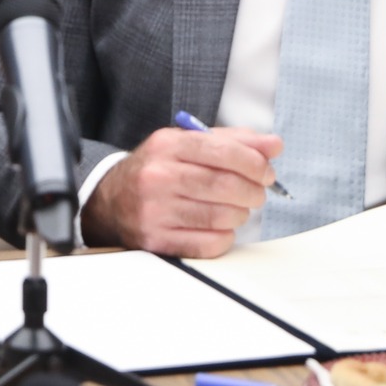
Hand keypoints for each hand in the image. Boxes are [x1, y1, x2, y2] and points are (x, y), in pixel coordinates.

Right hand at [81, 127, 282, 256]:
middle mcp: (157, 175)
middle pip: (225, 185)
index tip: (267, 171)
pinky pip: (209, 243)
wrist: (111, 201)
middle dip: (253, 191)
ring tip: (237, 208)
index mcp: (166, 145)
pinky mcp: (156, 240)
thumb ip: (233, 141)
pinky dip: (224, 237)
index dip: (254, 163)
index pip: (222, 150)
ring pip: (220, 216)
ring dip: (240, 214)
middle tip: (258, 192)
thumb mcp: (187, 144)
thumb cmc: (158, 170)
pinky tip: (220, 226)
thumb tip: (274, 145)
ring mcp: (154, 210)